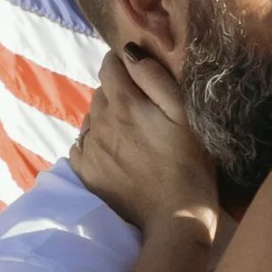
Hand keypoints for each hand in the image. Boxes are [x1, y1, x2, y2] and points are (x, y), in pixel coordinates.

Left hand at [74, 50, 220, 237]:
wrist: (175, 218)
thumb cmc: (189, 164)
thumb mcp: (184, 114)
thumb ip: (156, 78)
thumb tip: (130, 53)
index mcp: (124, 103)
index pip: (110, 65)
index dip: (126, 65)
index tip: (142, 77)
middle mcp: (99, 122)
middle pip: (101, 91)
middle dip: (118, 92)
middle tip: (144, 111)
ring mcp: (88, 148)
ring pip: (92, 117)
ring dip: (107, 118)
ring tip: (133, 136)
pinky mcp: (84, 171)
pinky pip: (82, 144)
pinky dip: (95, 142)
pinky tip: (117, 153)